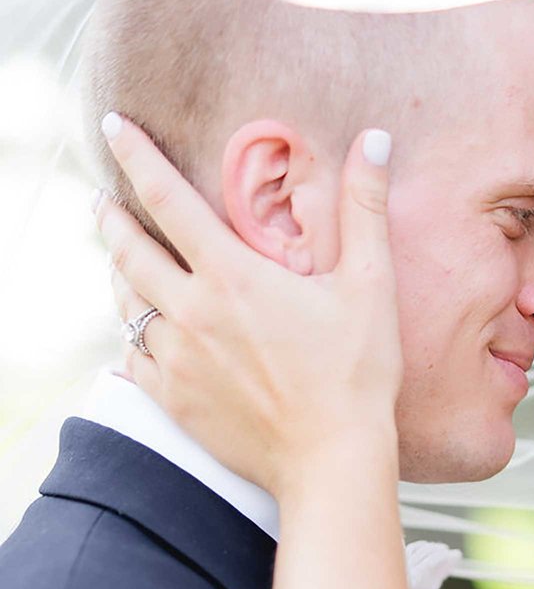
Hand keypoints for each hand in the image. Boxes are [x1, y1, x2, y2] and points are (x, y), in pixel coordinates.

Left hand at [94, 118, 401, 499]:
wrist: (331, 462)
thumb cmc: (356, 376)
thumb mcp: (370, 286)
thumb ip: (365, 208)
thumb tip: (375, 140)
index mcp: (231, 276)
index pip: (166, 197)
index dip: (136, 155)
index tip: (115, 126)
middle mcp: (191, 313)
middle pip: (127, 250)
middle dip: (111, 218)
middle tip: (104, 201)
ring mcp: (177, 360)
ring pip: (125, 304)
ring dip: (119, 275)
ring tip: (121, 261)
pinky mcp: (174, 401)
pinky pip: (133, 359)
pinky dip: (132, 338)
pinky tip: (141, 332)